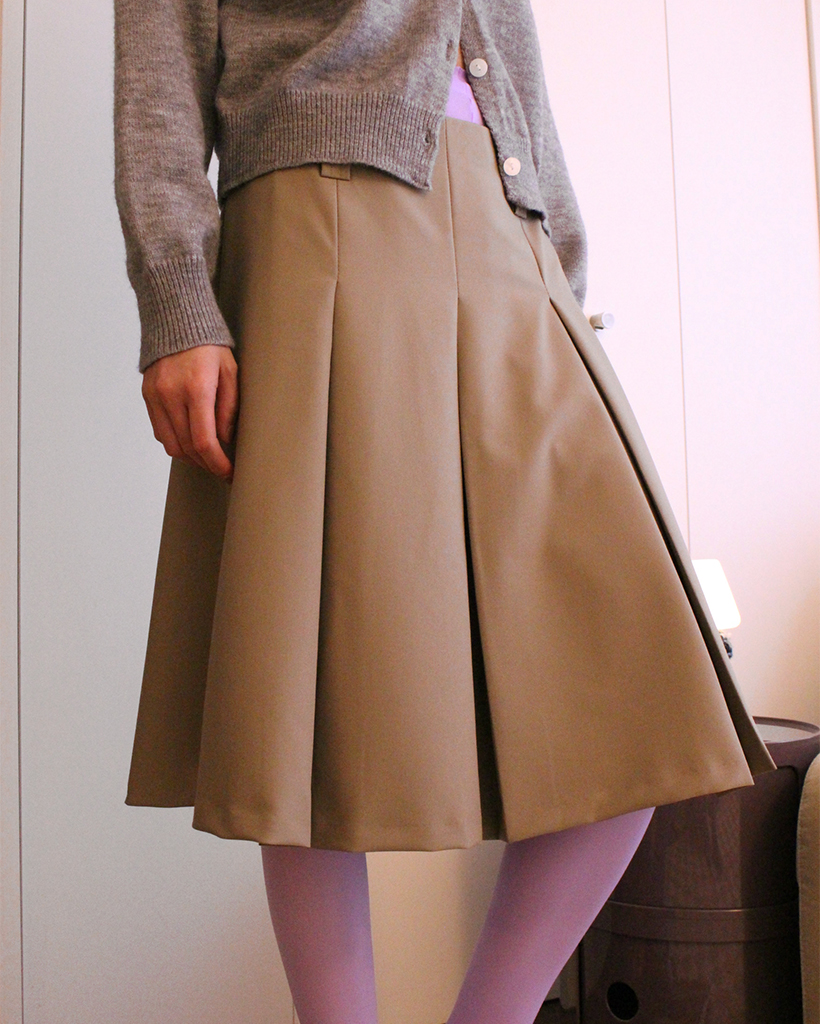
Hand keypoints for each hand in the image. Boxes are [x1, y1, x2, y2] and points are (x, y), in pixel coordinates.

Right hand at [142, 344, 237, 481]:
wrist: (177, 320)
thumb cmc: (210, 346)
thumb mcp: (230, 373)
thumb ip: (228, 408)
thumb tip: (225, 440)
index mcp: (196, 389)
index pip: (203, 441)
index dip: (217, 463)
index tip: (228, 473)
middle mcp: (171, 395)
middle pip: (186, 448)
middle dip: (206, 464)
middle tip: (222, 469)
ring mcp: (155, 396)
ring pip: (170, 444)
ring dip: (190, 457)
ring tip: (208, 458)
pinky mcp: (147, 395)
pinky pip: (159, 431)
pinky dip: (175, 442)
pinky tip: (190, 441)